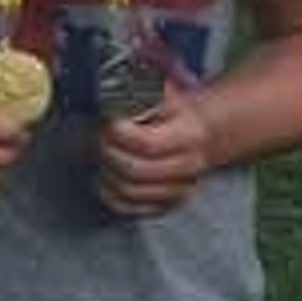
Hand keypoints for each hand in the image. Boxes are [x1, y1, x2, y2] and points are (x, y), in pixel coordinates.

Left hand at [93, 87, 217, 218]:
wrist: (203, 133)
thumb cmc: (175, 112)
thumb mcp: (165, 93)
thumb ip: (140, 92)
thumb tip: (107, 91)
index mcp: (190, 135)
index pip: (147, 143)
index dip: (119, 134)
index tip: (106, 121)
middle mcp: (189, 166)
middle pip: (136, 170)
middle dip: (108, 153)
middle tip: (98, 138)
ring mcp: (180, 189)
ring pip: (131, 192)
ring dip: (106, 174)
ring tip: (99, 156)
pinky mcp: (169, 205)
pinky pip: (132, 209)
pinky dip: (110, 196)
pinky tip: (102, 179)